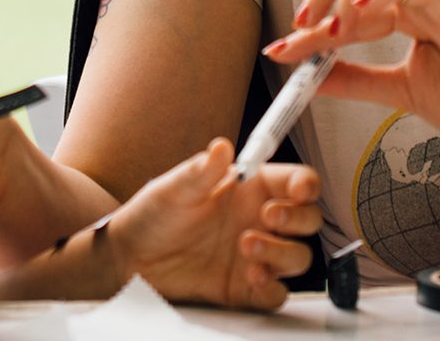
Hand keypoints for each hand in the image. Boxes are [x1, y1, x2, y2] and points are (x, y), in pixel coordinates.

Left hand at [108, 138, 322, 309]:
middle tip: (269, 216)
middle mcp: (259, 221)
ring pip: (298, 256)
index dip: (306, 184)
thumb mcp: (174, 188)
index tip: (299, 189)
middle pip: (307, 219)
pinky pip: (276, 293)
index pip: (296, 182)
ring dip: (281, 252)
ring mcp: (256, 256)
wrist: (131, 258)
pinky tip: (253, 278)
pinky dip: (272, 288)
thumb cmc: (153, 216)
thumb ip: (201, 171)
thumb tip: (221, 147)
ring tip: (246, 245)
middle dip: (298, 218)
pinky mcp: (245, 288)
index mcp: (250, 190)